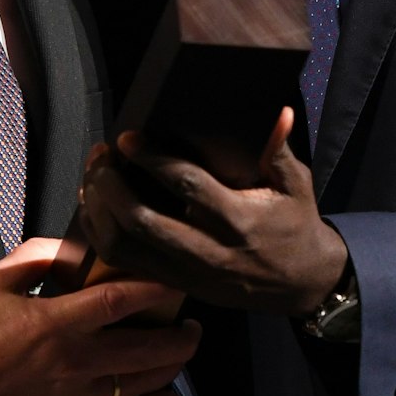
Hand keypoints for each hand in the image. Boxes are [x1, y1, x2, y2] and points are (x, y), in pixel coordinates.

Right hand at [0, 238, 199, 395]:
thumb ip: (41, 256)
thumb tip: (80, 247)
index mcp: (53, 323)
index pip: (119, 302)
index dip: (156, 290)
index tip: (178, 280)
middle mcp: (71, 363)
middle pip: (145, 349)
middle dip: (180, 335)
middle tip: (193, 320)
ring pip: (142, 386)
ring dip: (172, 367)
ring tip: (183, 348)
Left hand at [79, 108, 349, 315]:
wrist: (300, 284)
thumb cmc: (295, 225)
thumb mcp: (296, 186)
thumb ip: (279, 150)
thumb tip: (278, 111)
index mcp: (239, 220)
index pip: (187, 187)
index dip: (153, 160)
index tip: (127, 138)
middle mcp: (209, 250)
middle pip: (144, 221)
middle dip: (112, 185)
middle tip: (103, 155)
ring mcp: (189, 272)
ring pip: (127, 246)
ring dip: (100, 210)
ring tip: (95, 176)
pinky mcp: (176, 284)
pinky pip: (126, 263)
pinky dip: (103, 234)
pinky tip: (95, 206)